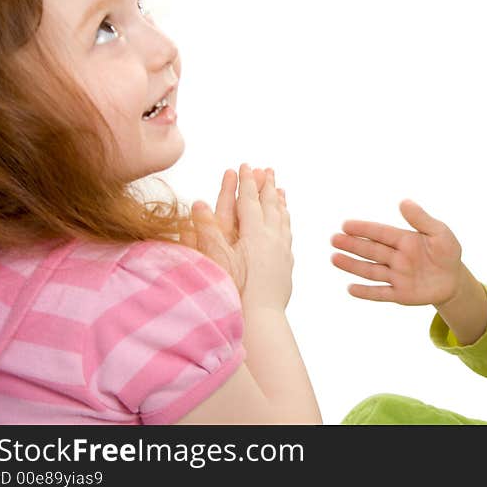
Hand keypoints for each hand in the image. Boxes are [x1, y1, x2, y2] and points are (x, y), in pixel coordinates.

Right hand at [184, 164, 292, 311]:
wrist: (259, 320)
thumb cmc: (233, 293)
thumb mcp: (216, 260)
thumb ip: (207, 231)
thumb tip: (199, 203)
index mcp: (254, 234)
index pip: (249, 201)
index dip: (245, 182)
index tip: (244, 166)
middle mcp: (272, 238)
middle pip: (271, 205)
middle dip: (267, 185)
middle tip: (267, 170)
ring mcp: (282, 251)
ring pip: (283, 218)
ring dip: (280, 201)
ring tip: (280, 190)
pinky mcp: (286, 264)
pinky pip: (287, 234)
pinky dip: (286, 221)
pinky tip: (285, 222)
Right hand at [330, 199, 463, 304]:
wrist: (454, 280)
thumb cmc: (446, 252)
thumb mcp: (440, 233)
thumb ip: (422, 219)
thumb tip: (403, 201)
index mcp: (404, 240)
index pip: (381, 233)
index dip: (364, 229)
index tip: (346, 224)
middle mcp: (396, 258)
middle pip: (371, 251)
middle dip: (353, 245)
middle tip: (334, 239)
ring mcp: (396, 276)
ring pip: (371, 271)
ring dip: (353, 265)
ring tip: (334, 258)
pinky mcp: (400, 294)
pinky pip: (381, 293)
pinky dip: (366, 292)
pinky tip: (350, 289)